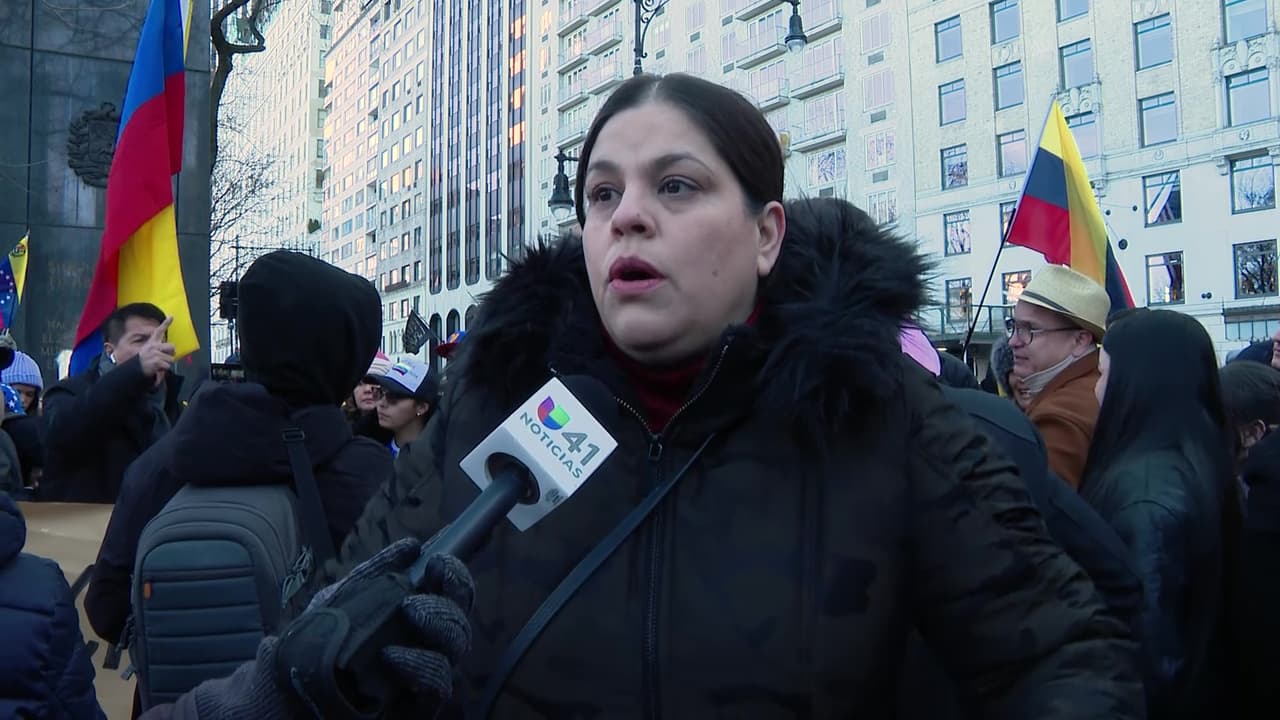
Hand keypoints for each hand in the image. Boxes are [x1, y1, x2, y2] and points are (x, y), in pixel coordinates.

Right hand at [138, 317, 174, 381]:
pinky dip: (164, 369)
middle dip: (171, 353)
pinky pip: (168, 365)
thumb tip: (172, 350)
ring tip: (158, 364)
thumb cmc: (145, 361)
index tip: (171, 316)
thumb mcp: (149, 351)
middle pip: (172, 347)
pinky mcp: (156, 361)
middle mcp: (153, 346)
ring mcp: (155, 353)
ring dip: (167, 363)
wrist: (135, 369)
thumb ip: (160, 349)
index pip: (159, 331)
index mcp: (152, 343)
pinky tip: (157, 368)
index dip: (166, 323)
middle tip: (164, 358)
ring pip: (171, 359)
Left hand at [275, 538, 473, 717]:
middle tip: (414, 598)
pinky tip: (393, 656)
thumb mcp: (337, 603)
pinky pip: (437, 686)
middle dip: (447, 599)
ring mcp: (424, 678)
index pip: (451, 594)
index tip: (436, 561)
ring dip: (438, 622)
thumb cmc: (314, 648)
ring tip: (409, 613)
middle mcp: (426, 648)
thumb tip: (410, 547)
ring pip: (455, 647)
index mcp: (414, 620)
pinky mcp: (418, 708)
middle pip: (459, 620)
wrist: (286, 694)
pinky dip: (421, 664)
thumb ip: (371, 575)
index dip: (454, 575)